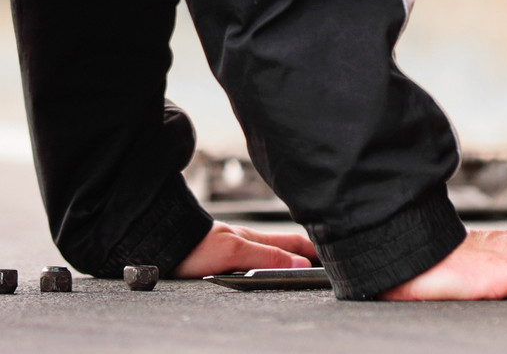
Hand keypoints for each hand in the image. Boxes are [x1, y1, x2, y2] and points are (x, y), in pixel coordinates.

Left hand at [171, 220, 317, 277]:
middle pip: (287, 248)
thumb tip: (301, 264)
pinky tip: (271, 274)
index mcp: (256, 238)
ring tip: (308, 268)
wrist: (163, 244)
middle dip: (308, 253)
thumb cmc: (195, 246)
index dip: (317, 249)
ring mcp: (237, 250)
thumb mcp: (234, 251)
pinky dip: (271, 267)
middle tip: (328, 263)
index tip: (336, 256)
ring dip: (291, 259)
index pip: (296, 243)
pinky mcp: (224, 261)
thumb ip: (267, 258)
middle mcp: (250, 243)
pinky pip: (256, 264)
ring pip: (273, 255)